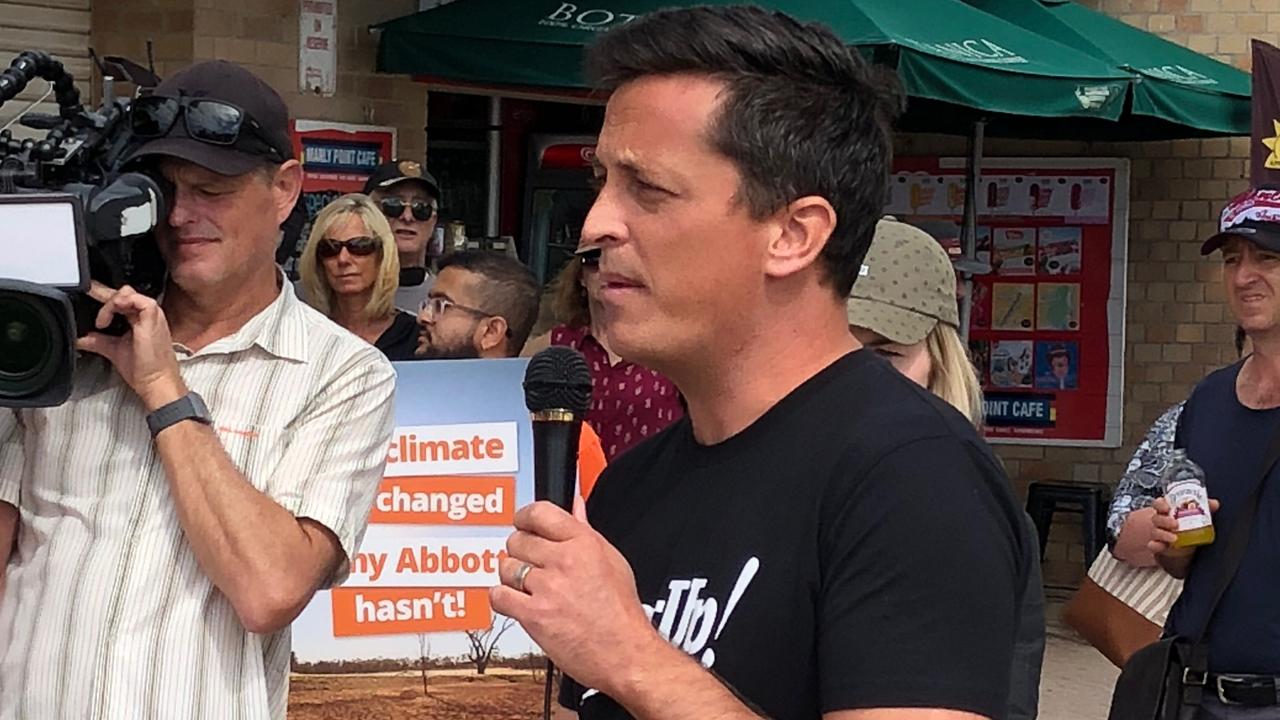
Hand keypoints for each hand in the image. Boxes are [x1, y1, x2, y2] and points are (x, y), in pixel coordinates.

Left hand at [75, 282, 186, 410]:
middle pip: (124, 292)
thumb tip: (81, 338)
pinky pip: (135, 298)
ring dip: (110, 302)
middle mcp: (147, 316)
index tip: (88, 291)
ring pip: (128, 292)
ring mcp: (152, 315)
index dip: (104, 295)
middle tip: (87, 290)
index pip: (122, 301)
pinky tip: (108, 319)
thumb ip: (98, 341)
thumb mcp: (114, 350)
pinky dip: (119, 303)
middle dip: (102, 293)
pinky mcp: (153, 317)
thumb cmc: (145, 370)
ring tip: (101, 321)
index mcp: (140, 321)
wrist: (156, 382)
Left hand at [490, 498, 667, 695]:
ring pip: (506, 567)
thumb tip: (576, 506)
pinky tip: (515, 601)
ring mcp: (548, 588)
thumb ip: (586, 530)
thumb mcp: (612, 560)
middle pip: (518, 540)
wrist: (626, 653)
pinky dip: (502, 598)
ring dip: (511, 576)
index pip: (539, 513)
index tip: (523, 523)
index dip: (525, 517)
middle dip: (520, 550)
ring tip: (527, 586)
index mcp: (584, 543)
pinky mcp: (534, 615)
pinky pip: (499, 596)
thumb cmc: (622, 613)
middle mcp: (564, 561)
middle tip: (529, 563)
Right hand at [1147, 496, 1219, 556]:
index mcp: (1166, 511)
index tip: (1166, 507)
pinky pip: (1152, 545)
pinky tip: (1160, 546)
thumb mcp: (1196, 516)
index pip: (1158, 504)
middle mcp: (1160, 521)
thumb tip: (1215, 503)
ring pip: (1154, 531)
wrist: (1183, 546)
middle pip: (1156, 518)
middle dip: (1164, 520)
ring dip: (1162, 534)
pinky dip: (1154, 545)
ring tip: (1174, 538)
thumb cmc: (1187, 526)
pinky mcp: (1158, 546)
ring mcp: (1158, 533)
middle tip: (1175, 524)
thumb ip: (1204, 508)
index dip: (1160, 504)